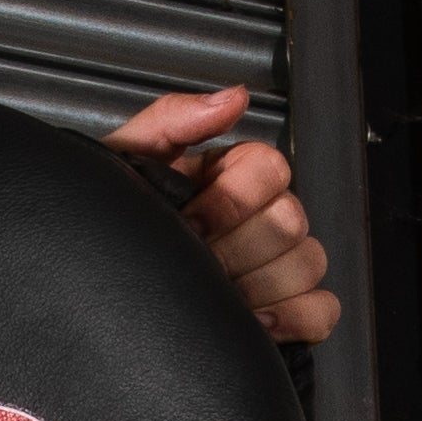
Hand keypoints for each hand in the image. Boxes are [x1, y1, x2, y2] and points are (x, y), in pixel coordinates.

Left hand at [107, 84, 337, 344]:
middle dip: (236, 249)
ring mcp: (276, 265)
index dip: (230, 201)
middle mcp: (260, 217)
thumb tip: (230, 98)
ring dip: (259, 285)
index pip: (270, 168)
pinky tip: (254, 321)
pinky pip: (321, 310)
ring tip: (217, 298)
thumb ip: (172, 119)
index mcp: (229, 176)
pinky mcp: (287, 313)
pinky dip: (296, 317)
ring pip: (307, 263)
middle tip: (197, 264)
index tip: (190, 223)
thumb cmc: (112, 227)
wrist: (99, 288)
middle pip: (290, 221)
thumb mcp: (123, 164)